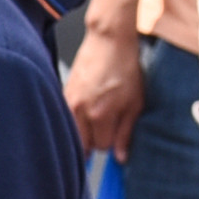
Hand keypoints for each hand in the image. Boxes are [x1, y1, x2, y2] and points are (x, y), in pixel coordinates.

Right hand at [63, 25, 146, 156]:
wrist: (109, 41)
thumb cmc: (124, 67)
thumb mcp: (134, 102)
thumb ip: (126, 132)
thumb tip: (121, 157)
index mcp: (100, 114)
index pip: (101, 147)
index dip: (111, 143)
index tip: (116, 133)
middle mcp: (80, 110)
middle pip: (83, 145)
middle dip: (95, 141)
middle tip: (106, 127)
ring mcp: (69, 101)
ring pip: (73, 133)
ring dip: (84, 131)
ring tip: (97, 116)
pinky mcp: (63, 93)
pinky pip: (68, 117)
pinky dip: (77, 118)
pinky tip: (88, 106)